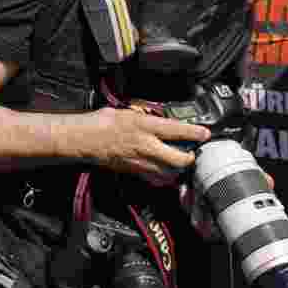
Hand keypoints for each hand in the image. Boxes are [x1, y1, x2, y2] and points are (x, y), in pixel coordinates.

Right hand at [85, 106, 209, 185]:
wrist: (83, 139)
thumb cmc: (101, 122)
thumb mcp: (126, 112)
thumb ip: (145, 118)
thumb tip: (157, 121)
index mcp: (144, 126)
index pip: (176, 130)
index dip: (194, 133)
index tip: (205, 133)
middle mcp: (145, 145)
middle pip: (178, 159)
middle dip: (189, 157)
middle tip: (193, 152)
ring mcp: (140, 161)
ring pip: (168, 171)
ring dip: (176, 167)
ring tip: (178, 159)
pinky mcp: (133, 171)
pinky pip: (154, 175)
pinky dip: (162, 173)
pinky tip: (161, 166)